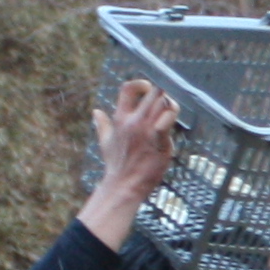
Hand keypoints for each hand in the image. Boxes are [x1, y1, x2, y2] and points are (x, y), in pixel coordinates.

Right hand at [89, 78, 181, 206]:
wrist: (123, 186)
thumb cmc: (117, 165)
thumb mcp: (106, 142)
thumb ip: (102, 124)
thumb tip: (96, 112)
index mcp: (120, 118)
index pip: (128, 89)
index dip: (141, 84)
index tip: (148, 89)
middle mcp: (133, 120)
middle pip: (153, 92)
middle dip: (162, 93)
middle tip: (166, 103)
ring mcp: (146, 130)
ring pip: (163, 102)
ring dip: (170, 103)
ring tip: (171, 112)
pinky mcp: (158, 140)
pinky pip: (167, 120)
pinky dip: (172, 114)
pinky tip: (173, 120)